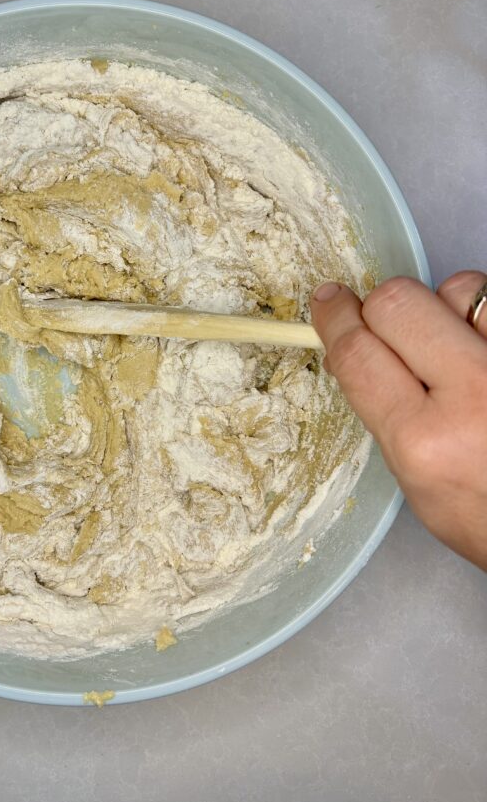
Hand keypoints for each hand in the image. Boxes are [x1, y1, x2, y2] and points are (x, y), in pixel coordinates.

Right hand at [311, 273, 486, 569]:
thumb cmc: (485, 513)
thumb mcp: (415, 479)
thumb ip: (381, 410)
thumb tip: (347, 348)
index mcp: (423, 440)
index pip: (358, 353)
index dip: (335, 319)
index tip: (329, 301)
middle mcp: (472, 395)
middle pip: (398, 302)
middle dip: (382, 310)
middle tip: (385, 326)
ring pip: (457, 287)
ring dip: (443, 307)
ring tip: (453, 345)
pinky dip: (482, 316)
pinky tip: (481, 348)